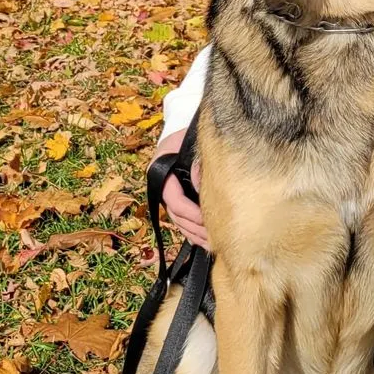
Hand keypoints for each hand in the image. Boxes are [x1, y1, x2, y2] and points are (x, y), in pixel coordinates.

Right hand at [153, 122, 208, 248]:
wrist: (188, 130)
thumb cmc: (190, 133)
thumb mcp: (192, 141)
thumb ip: (197, 160)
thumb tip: (202, 182)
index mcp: (160, 170)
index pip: (174, 199)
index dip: (190, 212)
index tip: (206, 220)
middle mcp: (161, 184)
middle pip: (176, 215)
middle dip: (195, 228)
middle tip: (213, 238)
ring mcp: (168, 193)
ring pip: (179, 221)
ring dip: (194, 234)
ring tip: (211, 244)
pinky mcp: (177, 198)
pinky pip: (182, 220)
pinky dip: (193, 232)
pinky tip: (204, 241)